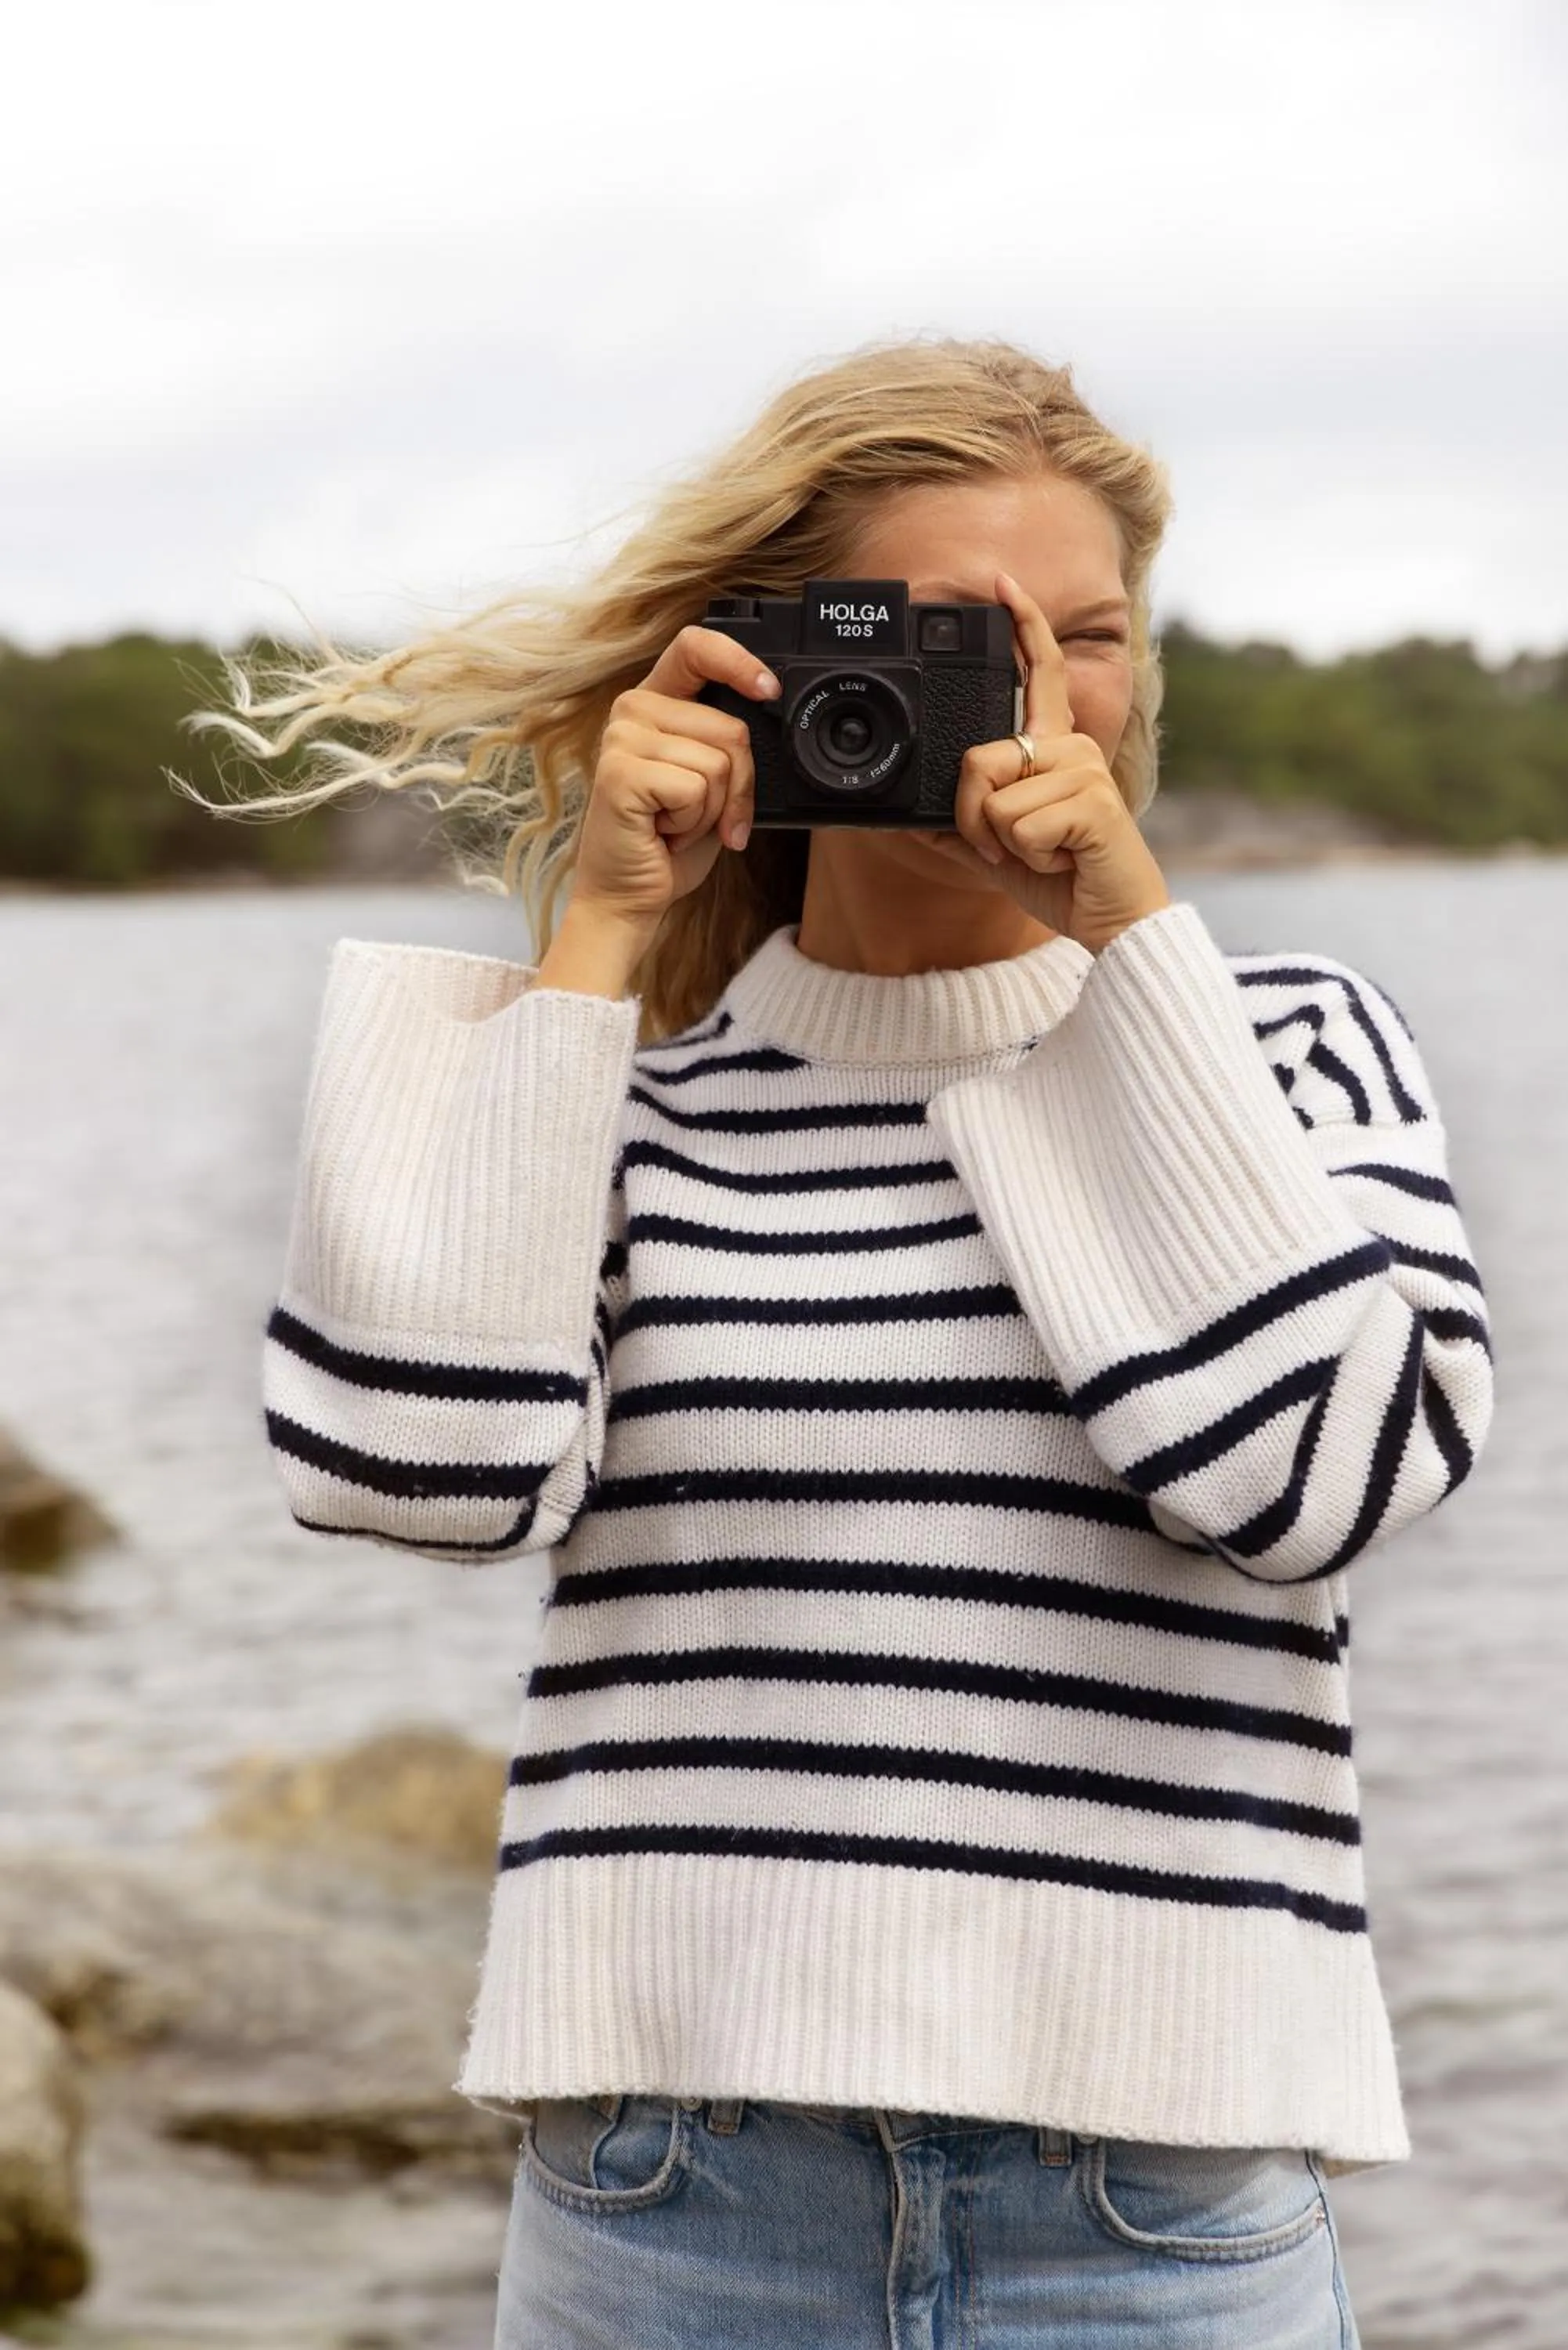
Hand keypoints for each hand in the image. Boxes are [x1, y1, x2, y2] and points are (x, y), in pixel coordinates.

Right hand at [572, 626, 775, 932]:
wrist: (629, 897)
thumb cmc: (669, 844)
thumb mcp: (712, 783)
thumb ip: (727, 744)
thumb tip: (769, 710)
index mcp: (656, 704)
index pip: (695, 647)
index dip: (738, 660)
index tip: (769, 690)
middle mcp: (632, 710)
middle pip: (731, 728)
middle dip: (738, 786)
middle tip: (704, 817)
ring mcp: (621, 738)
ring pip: (719, 763)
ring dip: (713, 810)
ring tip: (675, 824)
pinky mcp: (620, 772)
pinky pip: (696, 789)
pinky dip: (693, 823)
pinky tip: (663, 832)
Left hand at [929, 569, 1172, 954]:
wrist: (1114, 921)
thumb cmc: (1065, 880)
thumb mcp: (1000, 852)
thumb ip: (963, 828)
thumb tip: (910, 821)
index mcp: (1054, 750)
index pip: (1038, 674)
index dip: (1022, 626)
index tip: (1002, 583)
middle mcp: (1071, 748)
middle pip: (977, 760)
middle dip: (975, 819)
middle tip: (1011, 848)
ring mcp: (1083, 770)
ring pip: (993, 800)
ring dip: (1003, 845)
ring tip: (1046, 854)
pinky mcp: (1091, 801)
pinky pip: (1017, 825)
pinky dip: (1028, 858)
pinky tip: (1063, 860)